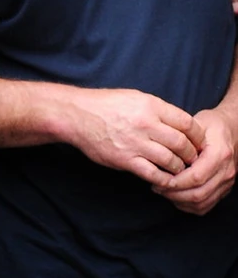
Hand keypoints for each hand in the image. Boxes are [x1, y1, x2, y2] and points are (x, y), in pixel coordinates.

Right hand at [67, 87, 204, 185]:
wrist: (78, 115)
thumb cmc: (106, 105)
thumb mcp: (136, 97)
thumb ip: (158, 110)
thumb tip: (179, 125)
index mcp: (151, 106)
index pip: (187, 123)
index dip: (198, 135)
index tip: (199, 142)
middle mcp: (146, 124)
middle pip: (182, 144)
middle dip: (192, 154)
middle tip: (193, 159)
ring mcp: (136, 143)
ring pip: (170, 160)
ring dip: (180, 168)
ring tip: (181, 169)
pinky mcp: (125, 159)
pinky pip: (152, 173)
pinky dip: (163, 179)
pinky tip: (165, 179)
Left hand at [156, 107, 237, 214]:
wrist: (232, 131)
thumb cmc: (212, 126)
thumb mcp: (198, 123)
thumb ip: (182, 137)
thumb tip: (161, 151)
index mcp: (219, 154)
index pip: (196, 177)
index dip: (176, 182)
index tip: (159, 179)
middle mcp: (226, 171)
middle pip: (198, 193)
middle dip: (174, 194)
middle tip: (157, 187)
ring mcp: (227, 183)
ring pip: (201, 203)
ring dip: (179, 200)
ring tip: (164, 191)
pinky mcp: (223, 190)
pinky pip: (205, 206)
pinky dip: (188, 205)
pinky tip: (175, 196)